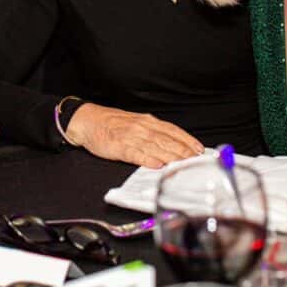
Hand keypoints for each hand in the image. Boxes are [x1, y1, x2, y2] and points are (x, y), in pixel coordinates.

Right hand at [65, 103, 203, 167]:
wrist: (88, 121)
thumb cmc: (111, 124)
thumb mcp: (136, 122)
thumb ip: (152, 132)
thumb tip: (171, 143)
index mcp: (147, 121)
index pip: (172, 130)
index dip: (187, 139)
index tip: (199, 149)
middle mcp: (142, 127)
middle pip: (167, 140)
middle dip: (183, 150)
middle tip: (196, 160)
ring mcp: (131, 136)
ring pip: (156, 147)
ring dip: (171, 156)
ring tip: (183, 164)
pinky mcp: (119, 146)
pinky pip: (136, 154)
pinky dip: (148, 159)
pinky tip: (158, 165)